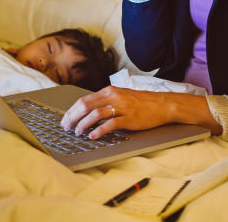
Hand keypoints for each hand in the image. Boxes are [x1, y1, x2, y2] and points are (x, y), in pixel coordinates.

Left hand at [60, 86, 177, 138]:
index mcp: (109, 91)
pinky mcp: (129, 119)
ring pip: (96, 114)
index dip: (72, 111)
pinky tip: (93, 136)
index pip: (84, 100)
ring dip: (84, 124)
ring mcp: (121, 107)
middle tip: (67, 127)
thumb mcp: (121, 96)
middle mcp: (113, 97)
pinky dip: (99, 130)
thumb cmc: (141, 102)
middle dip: (73, 117)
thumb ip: (106, 101)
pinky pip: (111, 124)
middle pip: (86, 105)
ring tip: (78, 133)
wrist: (162, 104)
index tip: (65, 120)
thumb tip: (88, 111)